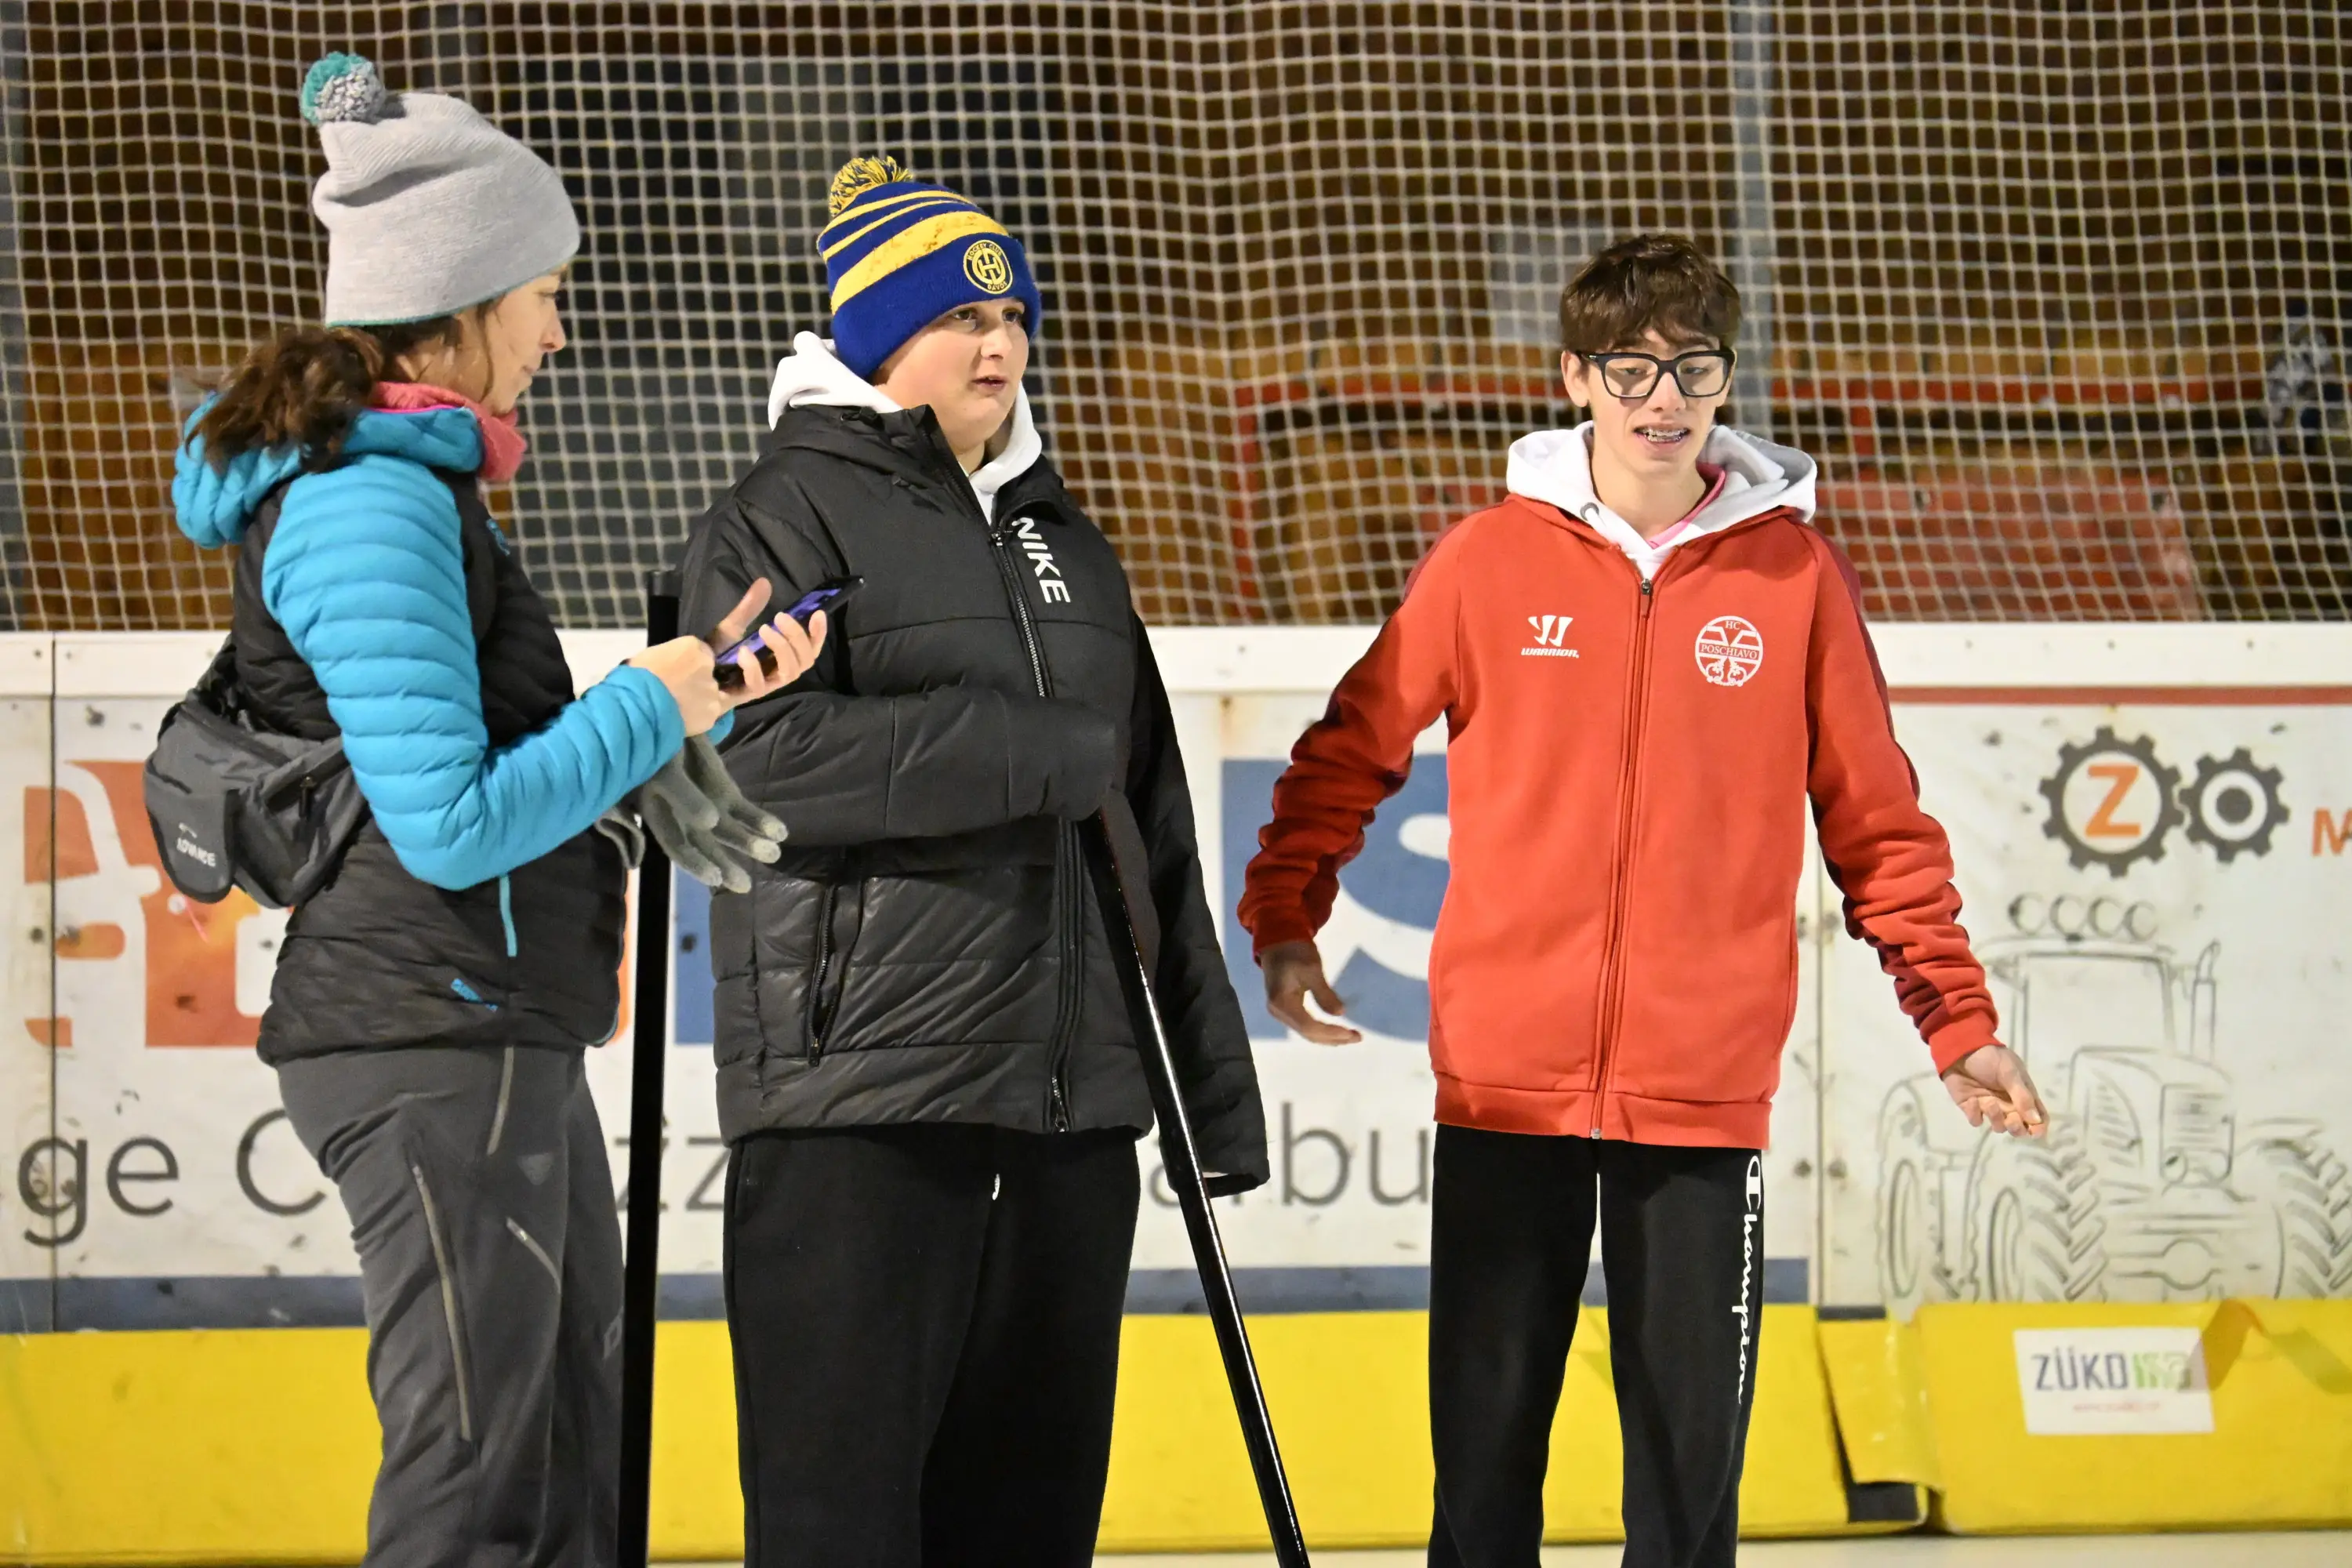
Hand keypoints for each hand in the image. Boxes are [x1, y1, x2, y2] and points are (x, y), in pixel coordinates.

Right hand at [632, 736, 788, 892]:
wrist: (673, 713)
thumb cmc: (660, 738)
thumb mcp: (666, 764)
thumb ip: (682, 792)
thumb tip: (709, 824)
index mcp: (658, 810)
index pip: (675, 844)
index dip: (694, 862)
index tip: (715, 878)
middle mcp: (682, 815)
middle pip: (704, 845)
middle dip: (724, 864)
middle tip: (744, 884)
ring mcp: (706, 804)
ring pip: (728, 832)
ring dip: (750, 843)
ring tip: (774, 854)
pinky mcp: (724, 792)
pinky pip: (744, 812)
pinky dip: (761, 822)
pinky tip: (780, 832)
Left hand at [704, 577, 826, 696]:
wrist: (695, 679)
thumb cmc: (718, 657)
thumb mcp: (734, 628)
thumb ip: (750, 609)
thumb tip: (764, 582)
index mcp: (780, 658)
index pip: (810, 649)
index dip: (818, 634)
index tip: (817, 614)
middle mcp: (778, 672)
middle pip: (806, 660)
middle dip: (799, 637)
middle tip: (780, 616)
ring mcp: (766, 685)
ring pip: (791, 672)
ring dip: (782, 648)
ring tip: (764, 629)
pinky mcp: (749, 694)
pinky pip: (760, 684)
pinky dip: (754, 667)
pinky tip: (743, 652)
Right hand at [1261, 939, 1361, 1045]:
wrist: (1278, 939)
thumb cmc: (1295, 951)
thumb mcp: (1312, 969)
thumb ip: (1324, 994)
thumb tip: (1340, 1013)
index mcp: (1282, 1002)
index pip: (1309, 1027)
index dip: (1331, 1033)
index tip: (1352, 1033)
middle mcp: (1278, 1012)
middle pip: (1308, 1033)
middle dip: (1333, 1038)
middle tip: (1357, 1037)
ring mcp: (1280, 1011)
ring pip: (1306, 1032)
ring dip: (1328, 1037)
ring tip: (1349, 1036)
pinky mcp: (1285, 1008)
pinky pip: (1304, 1024)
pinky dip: (1321, 1030)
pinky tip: (1334, 1030)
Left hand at [1942, 1044, 2046, 1136]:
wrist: (1961, 1049)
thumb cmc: (1990, 1058)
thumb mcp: (2010, 1072)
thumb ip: (2022, 1096)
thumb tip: (2036, 1121)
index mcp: (2023, 1095)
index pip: (2037, 1117)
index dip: (2038, 1128)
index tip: (2035, 1131)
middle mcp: (2009, 1105)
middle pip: (2019, 1128)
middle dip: (2017, 1128)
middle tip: (2011, 1119)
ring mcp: (1990, 1107)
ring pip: (1999, 1127)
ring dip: (1996, 1119)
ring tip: (1988, 1103)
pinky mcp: (1971, 1108)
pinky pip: (1976, 1121)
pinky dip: (1975, 1115)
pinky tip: (1972, 1101)